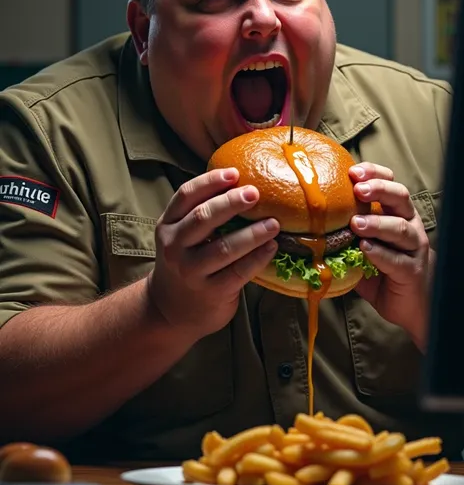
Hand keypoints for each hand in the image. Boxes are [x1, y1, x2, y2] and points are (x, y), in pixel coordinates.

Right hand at [148, 167, 278, 339]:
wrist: (170, 311)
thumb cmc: (186, 262)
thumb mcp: (181, 236)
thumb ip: (201, 214)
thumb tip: (242, 184)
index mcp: (168, 225)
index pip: (186, 196)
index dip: (210, 182)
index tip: (234, 173)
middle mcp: (174, 247)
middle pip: (203, 218)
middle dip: (231, 203)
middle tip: (255, 193)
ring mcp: (191, 271)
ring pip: (223, 248)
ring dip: (252, 233)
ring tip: (273, 223)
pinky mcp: (211, 292)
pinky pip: (238, 272)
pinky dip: (257, 258)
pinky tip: (272, 247)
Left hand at [348, 162, 433, 349]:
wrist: (411, 304)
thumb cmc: (382, 270)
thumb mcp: (360, 245)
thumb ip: (343, 232)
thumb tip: (305, 220)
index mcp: (395, 212)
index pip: (389, 182)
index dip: (374, 173)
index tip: (353, 171)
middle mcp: (408, 224)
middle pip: (399, 197)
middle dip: (378, 189)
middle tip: (357, 189)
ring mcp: (413, 247)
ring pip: (400, 227)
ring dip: (377, 222)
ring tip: (356, 223)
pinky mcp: (412, 271)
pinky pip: (398, 260)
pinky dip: (381, 253)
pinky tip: (365, 249)